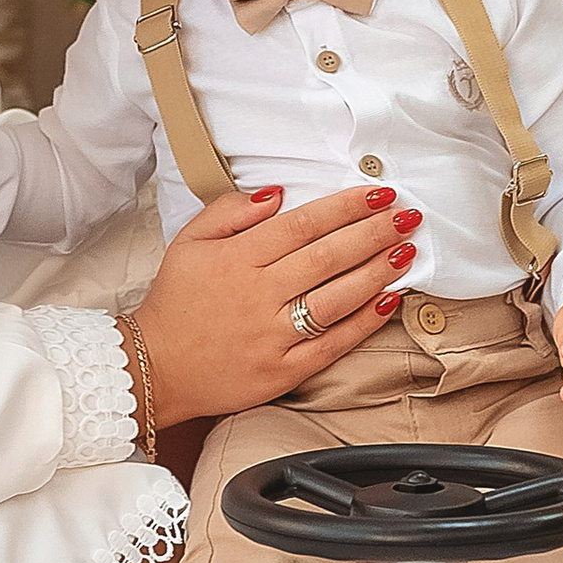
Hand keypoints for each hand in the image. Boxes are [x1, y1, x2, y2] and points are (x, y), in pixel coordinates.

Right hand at [131, 184, 416, 423]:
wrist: (156, 368)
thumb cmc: (176, 303)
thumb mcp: (189, 242)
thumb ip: (230, 211)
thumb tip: (277, 192)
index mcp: (236, 259)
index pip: (302, 225)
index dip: (345, 207)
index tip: (377, 193)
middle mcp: (258, 295)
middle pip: (327, 257)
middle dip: (372, 233)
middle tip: (406, 216)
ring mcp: (273, 335)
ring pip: (336, 298)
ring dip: (376, 272)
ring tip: (405, 250)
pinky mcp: (284, 370)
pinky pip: (332, 344)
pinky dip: (363, 322)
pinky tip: (388, 300)